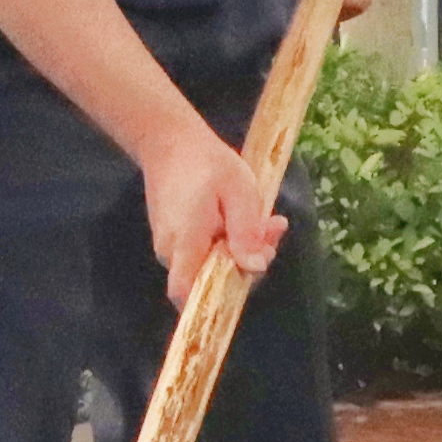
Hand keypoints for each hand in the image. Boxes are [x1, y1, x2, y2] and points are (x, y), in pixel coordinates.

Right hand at [138, 111, 286, 302]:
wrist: (169, 140)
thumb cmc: (205, 161)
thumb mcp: (238, 190)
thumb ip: (246, 232)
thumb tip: (255, 269)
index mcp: (184, 242)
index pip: (186, 292)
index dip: (212, 301)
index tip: (245, 279)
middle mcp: (171, 252)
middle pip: (210, 279)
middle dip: (247, 263)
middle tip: (273, 229)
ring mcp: (170, 246)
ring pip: (211, 265)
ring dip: (242, 249)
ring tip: (266, 219)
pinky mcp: (175, 239)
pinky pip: (204, 252)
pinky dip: (228, 241)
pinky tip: (246, 217)